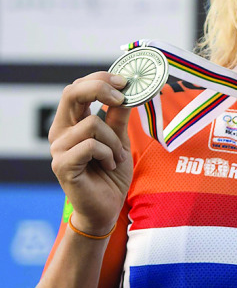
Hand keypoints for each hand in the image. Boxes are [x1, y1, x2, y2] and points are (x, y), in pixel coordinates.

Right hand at [48, 72, 132, 235]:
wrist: (106, 208)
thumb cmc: (111, 174)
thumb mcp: (120, 140)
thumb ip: (118, 117)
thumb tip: (127, 91)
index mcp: (71, 123)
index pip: (76, 88)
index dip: (99, 79)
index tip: (124, 81)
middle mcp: (60, 132)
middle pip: (71, 92)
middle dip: (100, 88)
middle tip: (122, 97)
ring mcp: (58, 148)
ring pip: (91, 124)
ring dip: (114, 141)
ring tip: (116, 157)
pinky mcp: (62, 165)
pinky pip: (90, 146)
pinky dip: (108, 155)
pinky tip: (109, 166)